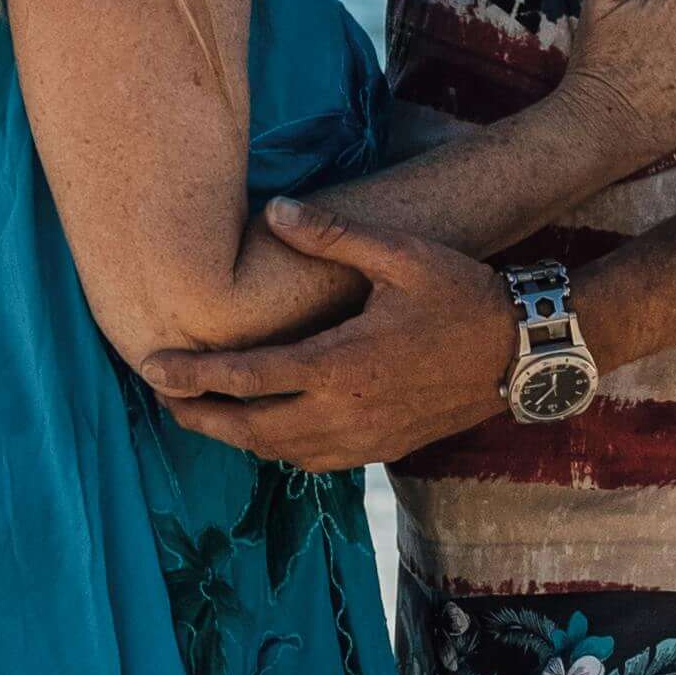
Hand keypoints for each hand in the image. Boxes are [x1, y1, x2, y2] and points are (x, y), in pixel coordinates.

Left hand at [147, 202, 522, 469]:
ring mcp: (362, 440)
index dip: (192, 374)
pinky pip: (312, 463)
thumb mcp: (400, 254)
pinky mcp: (381, 451)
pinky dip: (277, 450)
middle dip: (199, 416)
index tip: (152, 366)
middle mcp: (343, 414)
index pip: (246, 377)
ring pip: (278, 452)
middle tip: (162, 400)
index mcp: (339, 365)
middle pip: (249, 428)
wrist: (523, 353)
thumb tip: (275, 211)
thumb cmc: (462, 296)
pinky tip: (265, 431)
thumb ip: (332, 235)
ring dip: (235, 437)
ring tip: (203, 414)